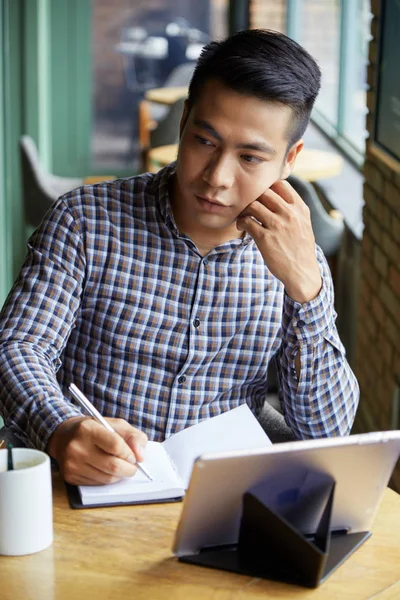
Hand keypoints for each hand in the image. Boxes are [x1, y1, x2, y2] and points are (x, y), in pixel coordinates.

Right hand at [47, 416, 147, 484]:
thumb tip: (141, 456)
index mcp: (88, 429)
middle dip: (129, 469)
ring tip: (120, 468)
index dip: (129, 453)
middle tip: (133, 467)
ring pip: (106, 478)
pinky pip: (97, 484)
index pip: (115, 445)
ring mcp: (71, 463)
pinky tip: (106, 470)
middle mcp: (77, 447)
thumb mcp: (115, 424)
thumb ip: (133, 436)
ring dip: (119, 476)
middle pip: (112, 466)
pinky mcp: (70, 477)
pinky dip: (107, 479)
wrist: (63, 436)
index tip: (134, 456)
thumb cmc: (94, 429)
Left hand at [236, 180, 321, 302]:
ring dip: (244, 210)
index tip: (261, 196)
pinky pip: (247, 221)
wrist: (302, 272)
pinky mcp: (265, 238)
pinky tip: (242, 226)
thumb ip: (293, 209)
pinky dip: (241, 222)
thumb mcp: (304, 224)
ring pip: (253, 205)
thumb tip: (277, 195)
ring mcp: (277, 226)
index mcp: (300, 209)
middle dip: (254, 198)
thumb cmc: (300, 249)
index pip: (281, 184)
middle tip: (249, 206)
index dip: (267, 187)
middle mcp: (290, 214)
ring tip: (244, 217)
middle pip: (264, 192)